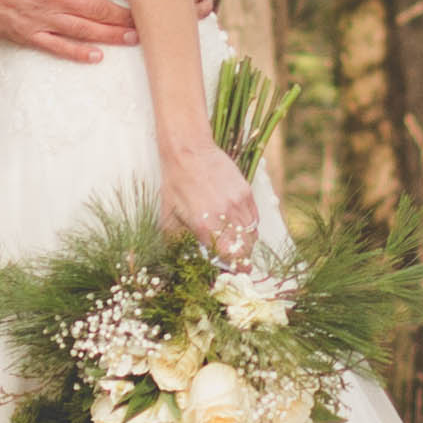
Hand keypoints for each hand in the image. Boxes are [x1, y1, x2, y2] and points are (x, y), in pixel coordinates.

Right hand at [0, 0, 140, 61]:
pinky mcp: (29, 34)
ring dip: (110, 35)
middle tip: (146, 22)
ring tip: (132, 40)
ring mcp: (42, 18)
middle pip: (97, 8)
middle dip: (124, 15)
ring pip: (84, 30)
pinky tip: (97, 56)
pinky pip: (58, 47)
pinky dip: (78, 53)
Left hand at [161, 120, 257, 258]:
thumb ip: (179, 244)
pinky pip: (254, 217)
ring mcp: (238, 203)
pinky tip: (237, 223)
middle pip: (246, 248)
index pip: (232, 257)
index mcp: (205, 226)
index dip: (236, 268)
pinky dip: (249, 225)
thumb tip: (185, 261)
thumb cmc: (175, 185)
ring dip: (246, 242)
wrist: (188, 151)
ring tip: (235, 240)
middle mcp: (226, 216)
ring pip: (253, 233)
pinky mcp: (246, 191)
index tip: (235, 271)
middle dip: (242, 257)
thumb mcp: (168, 218)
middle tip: (234, 258)